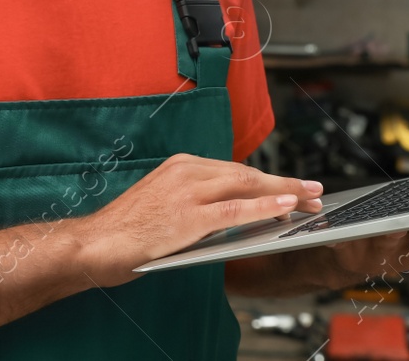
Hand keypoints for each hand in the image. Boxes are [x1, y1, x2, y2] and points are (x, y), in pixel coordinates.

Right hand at [66, 154, 323, 287]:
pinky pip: (235, 209)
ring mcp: (188, 191)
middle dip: (284, 183)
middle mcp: (186, 171)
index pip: (234, 171)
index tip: (291, 187)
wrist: (95, 243)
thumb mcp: (164, 204)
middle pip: (246, 174)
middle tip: (313, 191)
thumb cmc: (125, 231)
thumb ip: (196, 203)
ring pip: (247, 186)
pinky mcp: (188, 215)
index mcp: (181, 166)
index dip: (268, 180)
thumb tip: (232, 213)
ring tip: (309, 199)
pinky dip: (263, 206)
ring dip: (283, 192)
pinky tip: (284, 207)